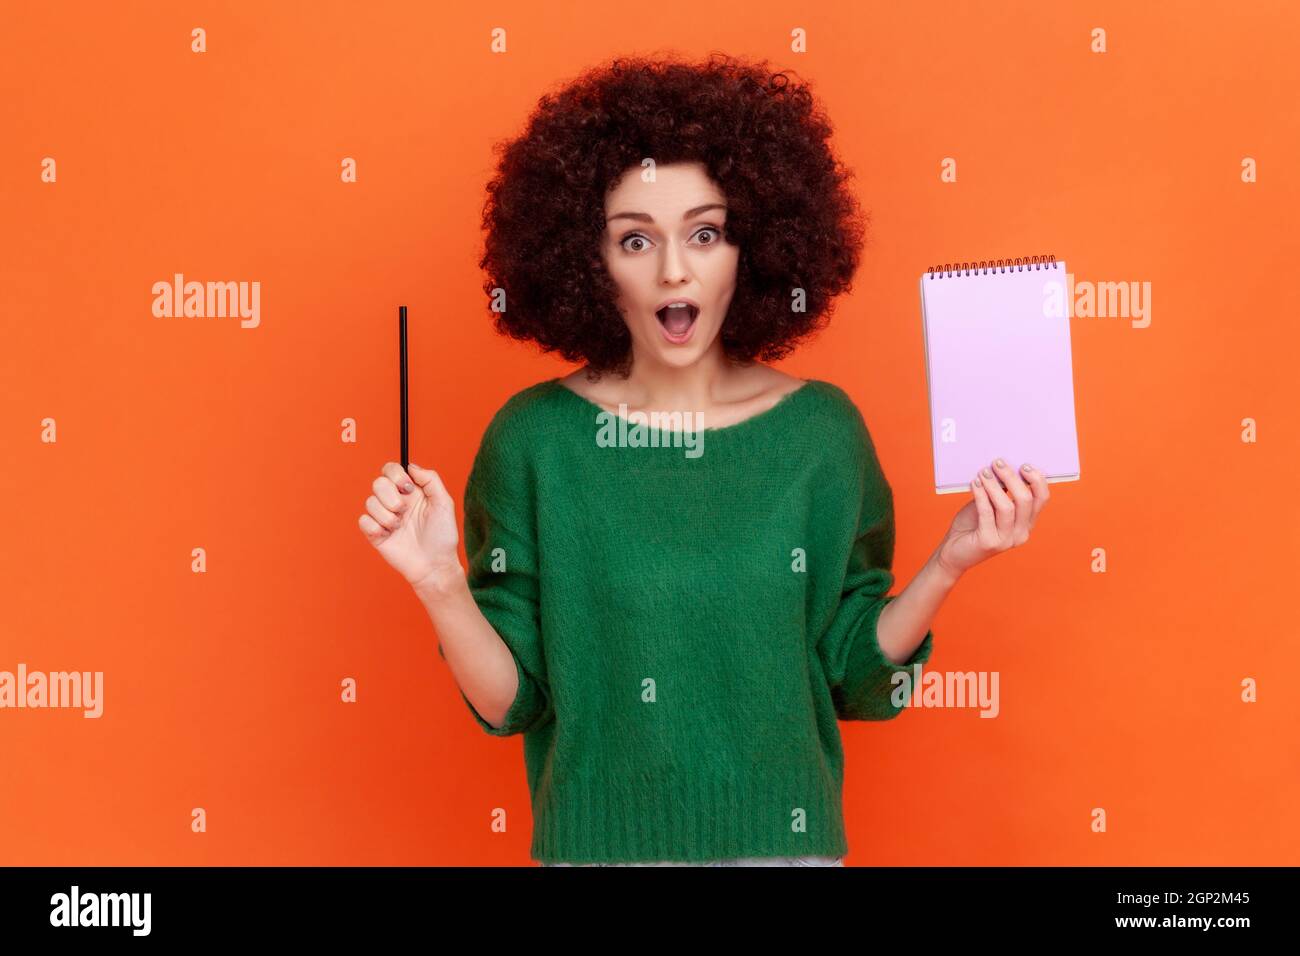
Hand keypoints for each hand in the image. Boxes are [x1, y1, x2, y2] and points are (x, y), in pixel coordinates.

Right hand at [358, 461, 463, 590]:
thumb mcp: (444, 503)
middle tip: (404, 510)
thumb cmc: (442, 536)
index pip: (391, 470)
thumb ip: (431, 479)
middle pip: (377, 483)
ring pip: (369, 502)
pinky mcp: (375, 533)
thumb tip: (411, 466)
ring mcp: (384, 517)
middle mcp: (395, 501)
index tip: (407, 488)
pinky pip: (363, 521)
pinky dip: (375, 527)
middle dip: (390, 496)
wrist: (435, 565)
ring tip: (400, 527)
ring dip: (386, 515)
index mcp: (410, 491)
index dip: (395, 474)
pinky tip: (389, 535)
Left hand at [936, 458, 1049, 579]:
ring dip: (994, 485)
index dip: (1037, 480)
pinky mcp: (989, 542)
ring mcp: (1006, 540)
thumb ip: (1001, 492)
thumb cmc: (972, 525)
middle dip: (1012, 477)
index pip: (1042, 499)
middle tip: (997, 463)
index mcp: (1027, 523)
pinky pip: (987, 513)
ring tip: (983, 472)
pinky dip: (981, 495)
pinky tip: (975, 484)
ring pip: (1007, 507)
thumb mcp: (991, 505)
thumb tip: (1004, 466)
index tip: (1024, 465)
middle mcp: (1021, 533)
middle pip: (1025, 500)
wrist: (953, 551)